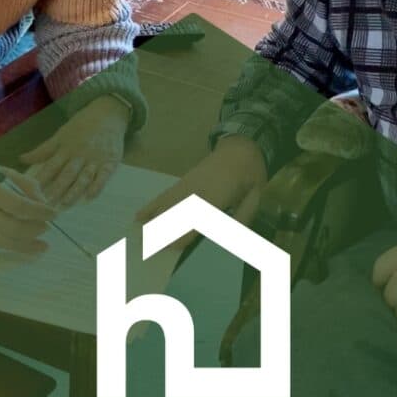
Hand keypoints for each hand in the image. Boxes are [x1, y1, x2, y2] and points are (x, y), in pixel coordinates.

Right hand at [0, 161, 50, 253]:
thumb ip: (27, 186)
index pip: (19, 206)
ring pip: (6, 242)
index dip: (39, 212)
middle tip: (47, 227)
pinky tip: (30, 246)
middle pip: (14, 227)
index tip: (54, 213)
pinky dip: (17, 247)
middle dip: (35, 229)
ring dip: (29, 244)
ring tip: (43, 244)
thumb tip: (45, 205)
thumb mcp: (6, 173)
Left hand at [20, 95, 130, 207]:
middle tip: (45, 205)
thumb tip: (22, 159)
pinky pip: (103, 176)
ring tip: (64, 205)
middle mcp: (80, 154)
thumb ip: (43, 150)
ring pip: (83, 177)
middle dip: (56, 190)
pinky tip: (90, 197)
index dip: (42, 179)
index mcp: (66, 147)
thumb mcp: (61, 134)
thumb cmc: (82, 125)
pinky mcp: (110, 162)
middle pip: (66, 174)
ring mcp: (95, 159)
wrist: (108, 114)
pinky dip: (97, 187)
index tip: (32, 192)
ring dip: (73, 192)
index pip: (51, 165)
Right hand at [135, 135, 267, 249]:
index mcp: (219, 193)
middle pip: (177, 211)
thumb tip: (231, 239)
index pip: (198, 217)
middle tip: (148, 248)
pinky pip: (166, 195)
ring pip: (168, 203)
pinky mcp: (184, 181)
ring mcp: (189, 183)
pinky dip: (153, 205)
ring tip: (140, 235)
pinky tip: (140, 215)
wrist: (241, 147)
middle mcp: (199, 188)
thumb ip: (243, 217)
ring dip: (154, 219)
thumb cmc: (250, 175)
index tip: (171, 247)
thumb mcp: (255, 197)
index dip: (185, 232)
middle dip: (163, 230)